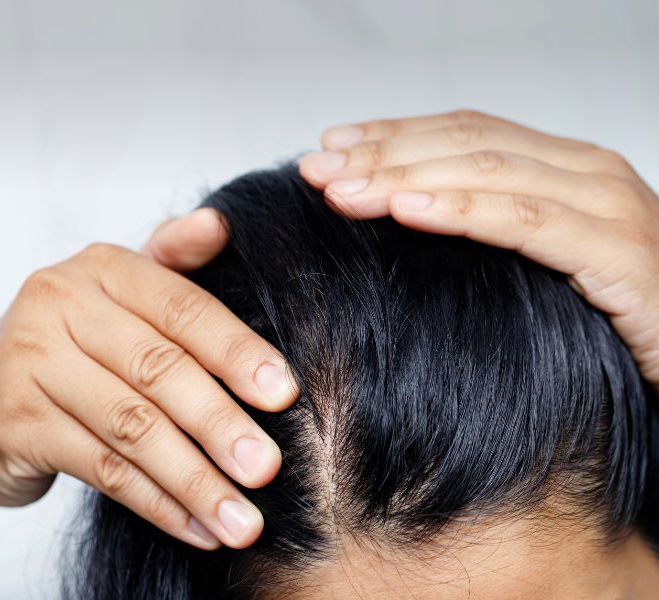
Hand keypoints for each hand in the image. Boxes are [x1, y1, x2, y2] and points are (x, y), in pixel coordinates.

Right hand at [0, 208, 296, 549]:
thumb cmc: (69, 349)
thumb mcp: (115, 298)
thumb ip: (171, 264)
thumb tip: (221, 225)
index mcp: (98, 267)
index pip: (181, 308)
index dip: (237, 351)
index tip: (285, 394)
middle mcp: (57, 303)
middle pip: (158, 368)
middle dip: (220, 422)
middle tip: (268, 467)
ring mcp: (29, 363)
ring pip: (133, 427)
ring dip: (195, 479)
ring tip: (243, 519)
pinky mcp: (15, 423)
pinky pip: (104, 470)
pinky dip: (158, 503)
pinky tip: (198, 528)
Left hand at [298, 110, 658, 391]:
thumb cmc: (610, 315)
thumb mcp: (539, 261)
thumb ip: (487, 230)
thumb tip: (402, 218)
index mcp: (564, 166)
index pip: (463, 131)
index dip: (392, 133)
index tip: (331, 146)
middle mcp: (586, 171)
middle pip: (465, 144)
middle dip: (381, 153)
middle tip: (317, 168)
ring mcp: (607, 205)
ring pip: (487, 172)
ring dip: (403, 176)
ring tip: (342, 189)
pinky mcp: (617, 251)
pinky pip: (524, 221)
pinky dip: (461, 210)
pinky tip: (407, 208)